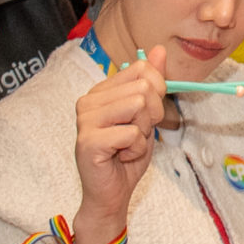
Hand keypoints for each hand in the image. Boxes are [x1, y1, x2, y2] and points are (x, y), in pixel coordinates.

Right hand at [73, 48, 165, 241]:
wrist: (111, 194)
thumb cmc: (126, 155)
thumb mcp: (146, 115)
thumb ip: (152, 82)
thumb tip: (158, 49)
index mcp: (101, 91)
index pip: (142, 69)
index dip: (157, 92)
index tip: (146, 115)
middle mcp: (88, 101)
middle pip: (144, 88)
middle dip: (152, 116)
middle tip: (135, 135)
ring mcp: (85, 120)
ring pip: (138, 106)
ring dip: (143, 133)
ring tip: (127, 145)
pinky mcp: (88, 141)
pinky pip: (132, 134)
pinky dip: (136, 150)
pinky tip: (121, 157)